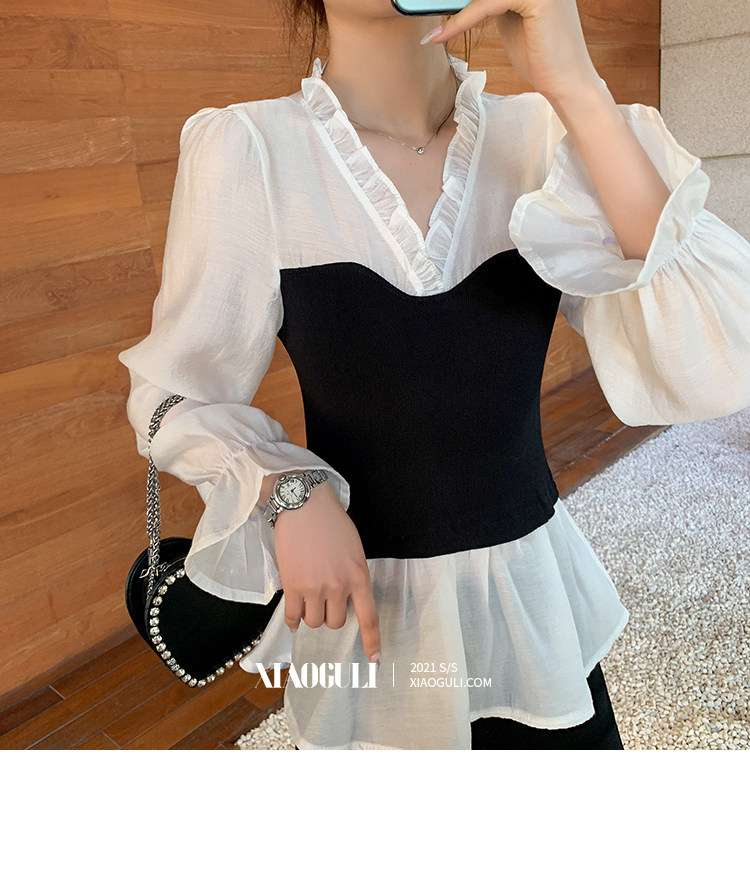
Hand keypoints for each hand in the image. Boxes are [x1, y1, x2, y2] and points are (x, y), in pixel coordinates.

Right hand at [273, 481, 381, 665]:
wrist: (304, 505)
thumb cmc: (331, 522)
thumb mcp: (353, 549)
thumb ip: (352, 575)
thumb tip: (344, 598)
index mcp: (358, 576)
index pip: (369, 617)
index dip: (372, 642)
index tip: (374, 660)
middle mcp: (338, 586)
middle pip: (336, 622)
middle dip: (331, 615)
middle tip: (325, 600)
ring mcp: (314, 587)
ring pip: (314, 622)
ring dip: (311, 615)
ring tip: (309, 599)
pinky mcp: (292, 585)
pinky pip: (293, 616)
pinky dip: (293, 620)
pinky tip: (293, 617)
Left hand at [424, 0, 600, 104]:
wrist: (566, 83)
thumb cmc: (539, 57)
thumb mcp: (509, 19)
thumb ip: (492, 1)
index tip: (435, 6)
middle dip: (456, 1)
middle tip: (426, 10)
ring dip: (455, 9)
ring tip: (433, 28)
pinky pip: (488, 2)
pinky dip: (463, 19)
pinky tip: (442, 34)